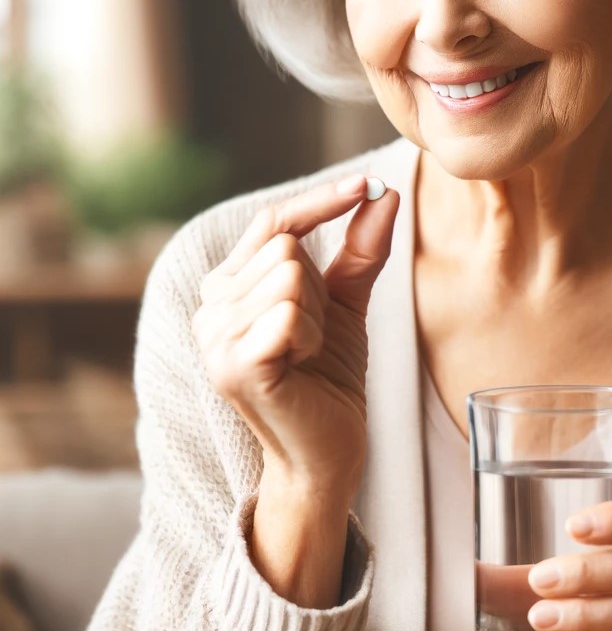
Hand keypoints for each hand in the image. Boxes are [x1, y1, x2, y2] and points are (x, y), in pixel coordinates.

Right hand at [192, 173, 398, 492]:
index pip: (273, 221)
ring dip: (316, 317)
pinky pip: (288, 314)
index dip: (320, 201)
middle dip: (320, 290)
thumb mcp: (347, 300)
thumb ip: (361, 247)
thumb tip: (382, 193)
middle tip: (315, 335)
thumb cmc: (331, 372)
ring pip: (289, 277)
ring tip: (305, 352)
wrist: (329, 446)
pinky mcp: (232, 366)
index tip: (365, 184)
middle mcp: (210, 306)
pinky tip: (300, 365)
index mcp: (231, 284)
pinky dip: (311, 337)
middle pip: (286, 250)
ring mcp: (214, 338)